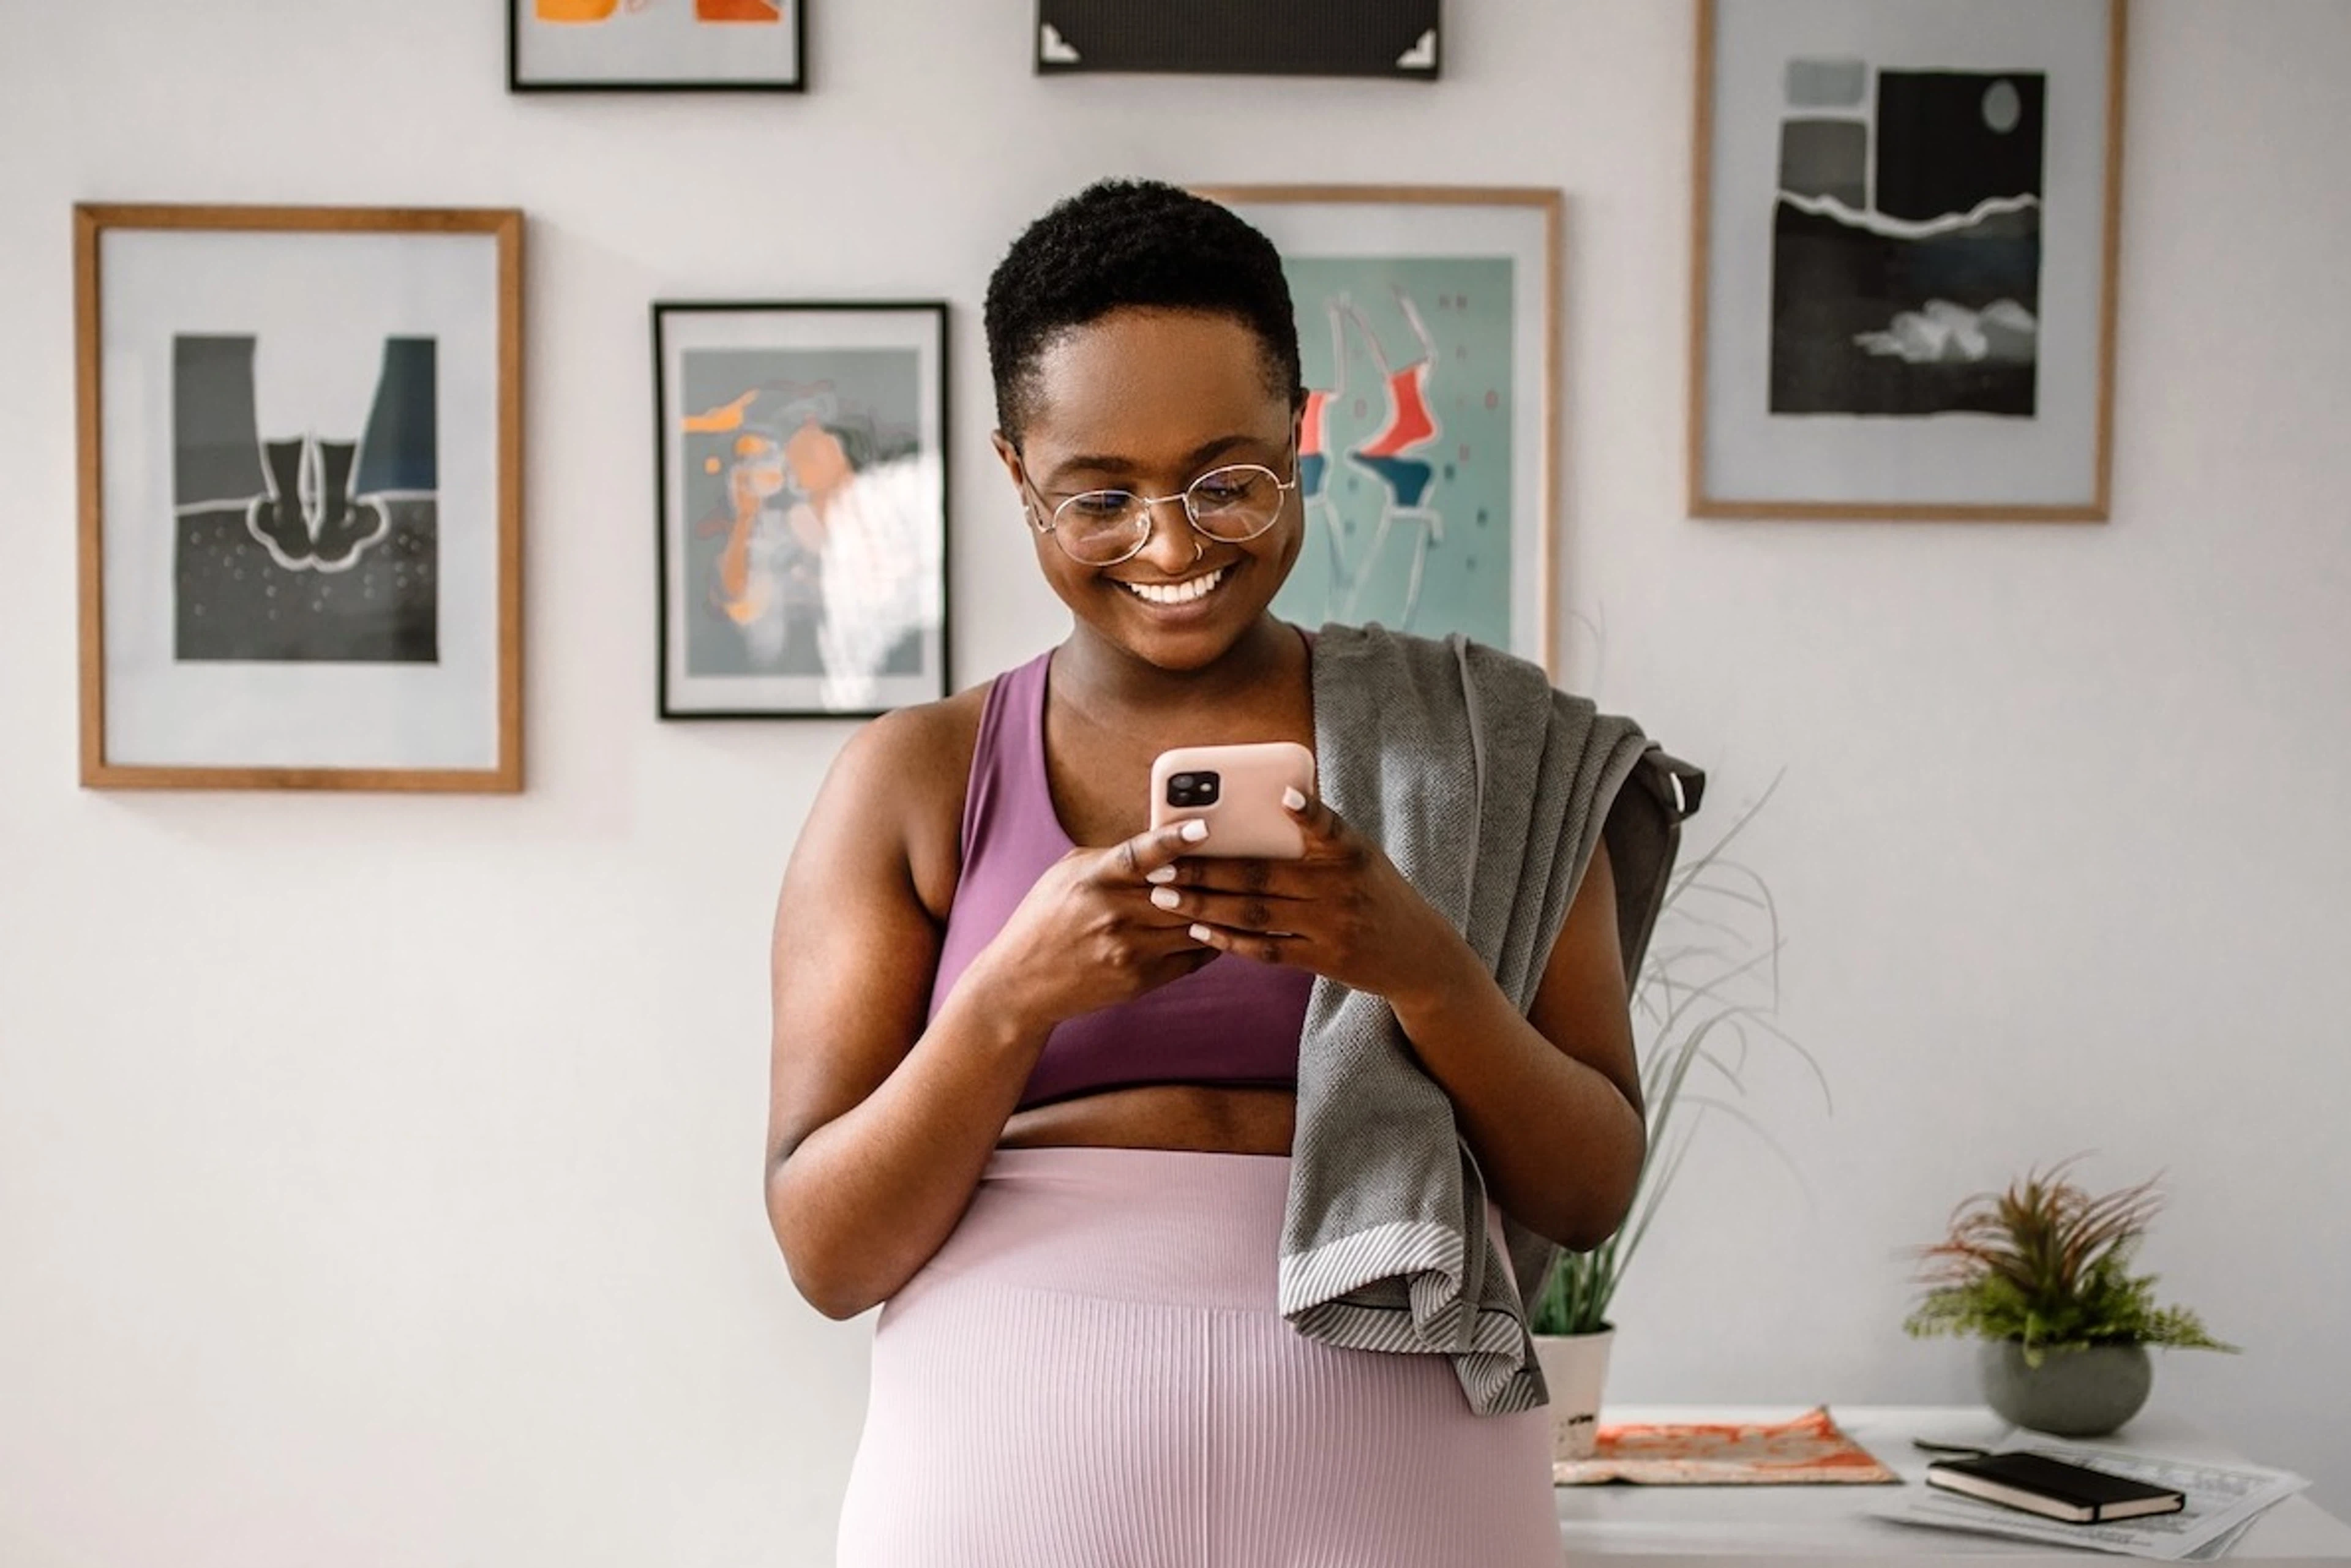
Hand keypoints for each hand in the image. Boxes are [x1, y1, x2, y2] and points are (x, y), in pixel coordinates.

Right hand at [961, 817, 1219, 1030]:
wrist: (1021, 983)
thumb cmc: (1046, 919)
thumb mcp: (1069, 874)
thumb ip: (1115, 859)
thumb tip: (1166, 846)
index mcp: (1095, 880)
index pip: (1138, 855)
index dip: (1173, 840)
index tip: (1204, 828)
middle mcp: (1113, 914)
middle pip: (1182, 892)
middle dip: (1217, 878)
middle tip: (1249, 860)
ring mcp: (1129, 950)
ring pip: (1195, 926)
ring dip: (1220, 911)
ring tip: (1242, 893)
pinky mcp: (1140, 979)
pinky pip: (1191, 957)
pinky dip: (1210, 941)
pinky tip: (1219, 928)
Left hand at [1144, 789, 1476, 1012]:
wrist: (1418, 954)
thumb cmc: (1377, 891)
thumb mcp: (1361, 855)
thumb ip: (1321, 834)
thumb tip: (1272, 798)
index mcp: (1349, 853)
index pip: (1329, 827)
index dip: (1308, 812)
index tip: (1284, 796)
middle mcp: (1340, 888)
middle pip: (1262, 876)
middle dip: (1205, 869)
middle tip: (1159, 864)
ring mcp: (1331, 926)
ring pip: (1256, 915)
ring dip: (1204, 906)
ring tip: (1163, 897)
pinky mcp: (1324, 959)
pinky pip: (1268, 951)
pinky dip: (1231, 942)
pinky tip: (1199, 931)